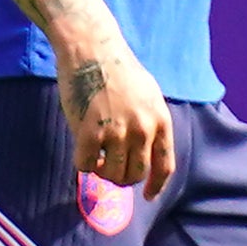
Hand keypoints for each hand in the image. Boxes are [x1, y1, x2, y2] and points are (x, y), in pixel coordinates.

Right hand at [57, 33, 173, 198]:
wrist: (92, 50)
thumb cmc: (118, 68)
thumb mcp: (148, 95)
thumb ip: (149, 122)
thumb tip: (142, 148)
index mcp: (160, 121)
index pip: (164, 165)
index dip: (155, 186)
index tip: (147, 195)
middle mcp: (142, 130)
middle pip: (135, 173)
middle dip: (122, 178)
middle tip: (109, 170)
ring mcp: (116, 131)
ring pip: (112, 174)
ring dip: (103, 173)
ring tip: (96, 162)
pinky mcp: (88, 131)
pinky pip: (86, 165)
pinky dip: (83, 165)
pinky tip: (82, 153)